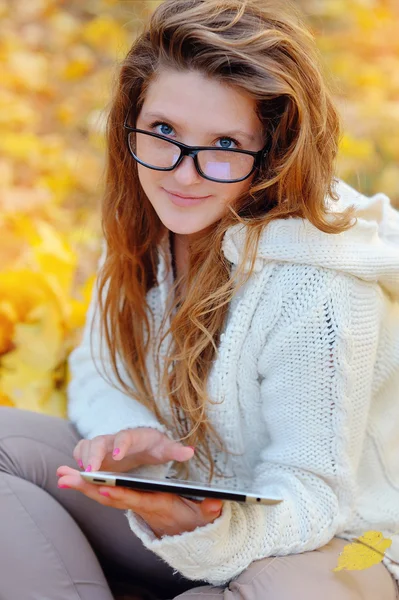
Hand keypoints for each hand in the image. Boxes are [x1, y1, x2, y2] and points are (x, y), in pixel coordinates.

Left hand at [56, 465, 222, 536]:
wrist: (181, 532)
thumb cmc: (191, 518)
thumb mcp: (203, 515)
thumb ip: (209, 509)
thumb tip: (217, 502)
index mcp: (156, 505)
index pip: (136, 501)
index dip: (121, 495)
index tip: (105, 489)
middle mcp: (139, 505)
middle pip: (111, 497)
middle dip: (89, 488)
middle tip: (67, 478)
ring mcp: (129, 503)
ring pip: (102, 495)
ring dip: (81, 486)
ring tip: (61, 474)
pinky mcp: (124, 499)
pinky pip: (102, 493)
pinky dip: (86, 486)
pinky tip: (69, 477)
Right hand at [72, 427, 194, 472]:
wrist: (142, 441)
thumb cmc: (153, 445)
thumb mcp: (165, 448)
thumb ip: (175, 450)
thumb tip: (190, 452)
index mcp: (134, 437)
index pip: (126, 437)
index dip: (122, 445)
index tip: (119, 456)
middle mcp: (114, 439)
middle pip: (100, 441)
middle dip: (94, 454)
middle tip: (91, 471)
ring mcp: (102, 445)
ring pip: (86, 445)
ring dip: (81, 457)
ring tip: (79, 473)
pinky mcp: (93, 453)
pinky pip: (80, 452)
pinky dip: (76, 460)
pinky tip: (73, 475)